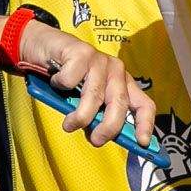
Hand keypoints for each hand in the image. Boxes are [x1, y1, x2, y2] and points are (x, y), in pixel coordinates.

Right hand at [18, 21, 154, 151]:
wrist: (44, 46)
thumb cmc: (68, 77)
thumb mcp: (85, 99)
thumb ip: (96, 114)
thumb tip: (100, 138)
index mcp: (124, 84)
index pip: (144, 104)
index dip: (146, 124)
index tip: (142, 143)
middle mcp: (117, 71)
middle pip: (120, 103)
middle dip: (109, 127)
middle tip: (96, 140)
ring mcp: (100, 60)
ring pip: (95, 96)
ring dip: (81, 116)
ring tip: (69, 125)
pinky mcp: (81, 53)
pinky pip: (71, 80)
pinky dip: (60, 86)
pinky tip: (56, 82)